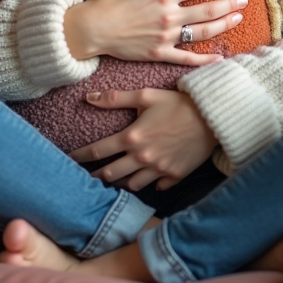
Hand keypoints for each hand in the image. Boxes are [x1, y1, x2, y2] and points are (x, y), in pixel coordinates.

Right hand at [63, 0, 247, 65]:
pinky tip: (219, 58)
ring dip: (223, 25)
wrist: (90, 28)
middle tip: (243, 2)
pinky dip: (205, 60)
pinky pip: (187, 58)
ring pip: (202, 32)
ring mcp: (165, 36)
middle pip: (207, 10)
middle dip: (229, 4)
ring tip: (237, 19)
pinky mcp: (159, 53)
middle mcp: (169, 16)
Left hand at [71, 88, 217, 191]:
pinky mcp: (175, 176)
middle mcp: (143, 158)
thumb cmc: (178, 103)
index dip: (81, 155)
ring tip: (113, 181)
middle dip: (96, 176)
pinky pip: (157, 187)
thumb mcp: (146, 95)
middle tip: (86, 178)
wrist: (212, 118)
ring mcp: (159, 170)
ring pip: (132, 185)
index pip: (98, 151)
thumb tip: (89, 98)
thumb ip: (116, 98)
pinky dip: (149, 185)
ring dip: (120, 183)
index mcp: (133, 137)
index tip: (70, 159)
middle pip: (111, 174)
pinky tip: (145, 180)